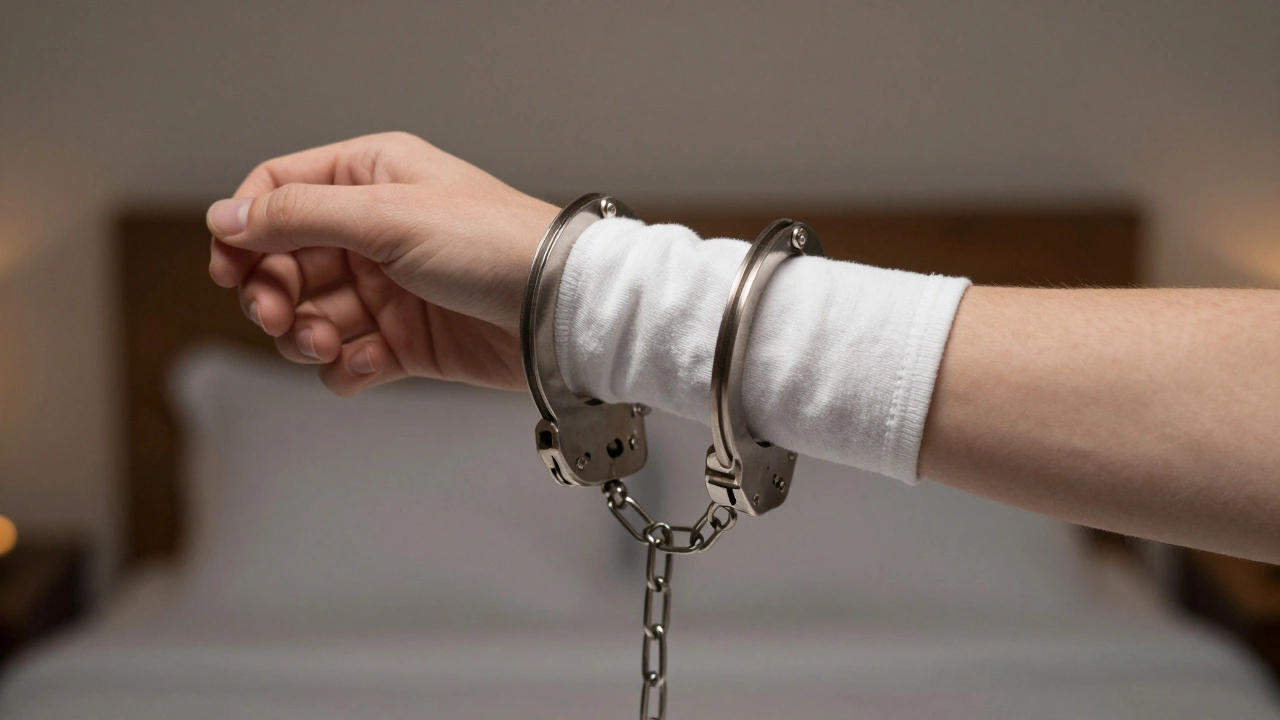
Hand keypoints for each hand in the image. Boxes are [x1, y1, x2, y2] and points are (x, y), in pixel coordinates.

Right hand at [208, 132, 558, 395]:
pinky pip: (348, 358)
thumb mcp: (387, 215)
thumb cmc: (492, 245)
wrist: (558, 311)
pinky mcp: (406, 341)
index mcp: (371, 177)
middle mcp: (375, 229)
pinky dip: (346, 368)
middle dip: (272, 295)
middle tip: (278, 318)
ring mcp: (389, 287)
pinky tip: (367, 365)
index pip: (279, 192)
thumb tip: (226, 217)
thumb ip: (299, 216)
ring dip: (307, 337)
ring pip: (311, 316)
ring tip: (331, 345)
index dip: (245, 230)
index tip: (231, 270)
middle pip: (284, 262)